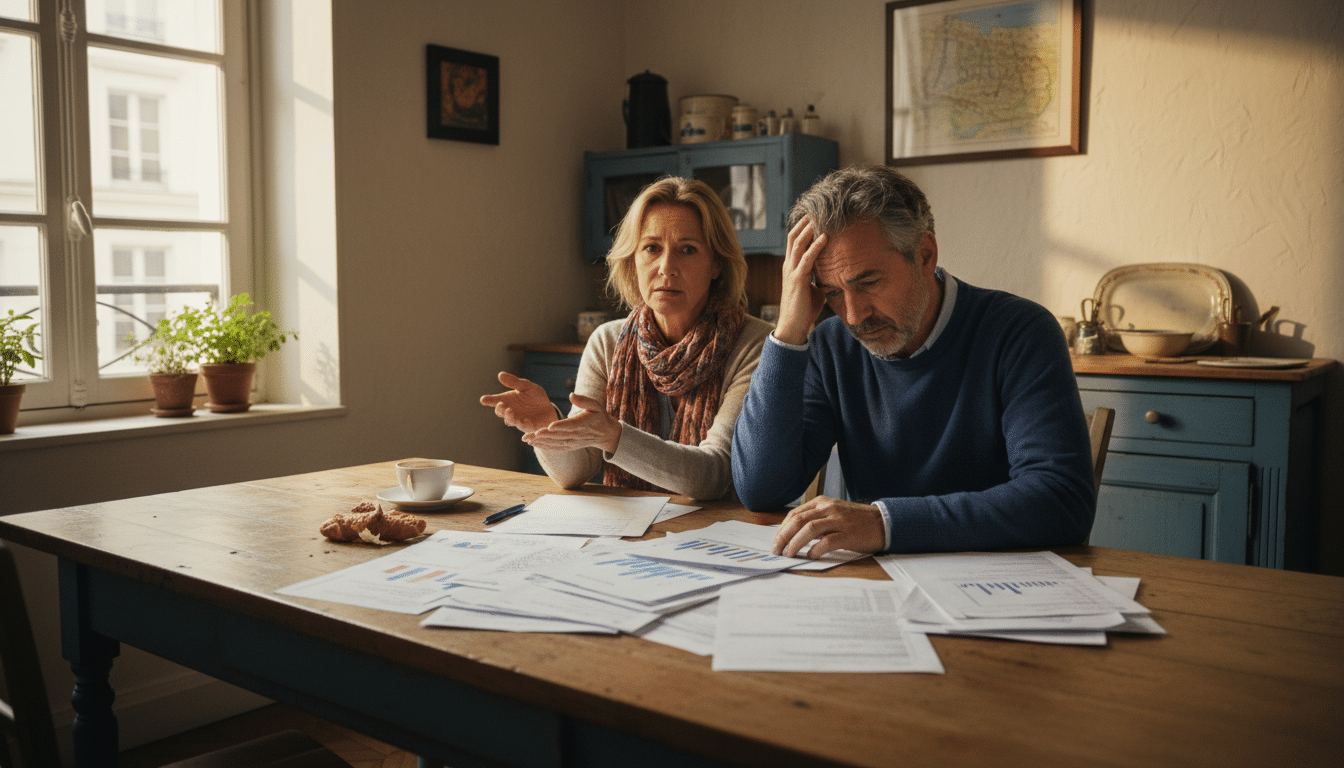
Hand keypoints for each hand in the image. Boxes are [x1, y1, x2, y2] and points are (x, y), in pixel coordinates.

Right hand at [479, 371, 558, 433]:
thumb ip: (514, 382)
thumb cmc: (535, 396)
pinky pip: (524, 427)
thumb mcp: (526, 386)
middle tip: (501, 404)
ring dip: (509, 417)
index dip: (488, 400)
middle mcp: (510, 411)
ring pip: (510, 420)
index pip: (495, 400)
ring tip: (510, 411)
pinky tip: (526, 419)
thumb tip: (500, 374)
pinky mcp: (528, 427)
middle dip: (499, 409)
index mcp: (507, 400)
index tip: (483, 399)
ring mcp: (518, 420)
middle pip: (500, 412)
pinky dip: (524, 424)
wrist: (548, 408)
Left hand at [523, 393, 621, 453]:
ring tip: (526, 439)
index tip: (549, 426)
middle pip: (559, 436)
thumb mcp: (596, 405)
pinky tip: (533, 444)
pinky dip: (544, 447)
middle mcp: (577, 435)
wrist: (604, 434)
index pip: (571, 426)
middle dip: (544, 436)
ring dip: (540, 442)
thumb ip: (584, 400)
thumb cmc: (598, 415)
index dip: (560, 426)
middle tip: (530, 434)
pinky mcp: (570, 446)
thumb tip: (571, 395)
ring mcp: (573, 442)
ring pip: (555, 443)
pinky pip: (556, 448)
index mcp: (583, 424)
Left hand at [772, 496, 884, 558]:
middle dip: (783, 536)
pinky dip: (815, 549)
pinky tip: (811, 556)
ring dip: (795, 543)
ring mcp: (839, 520)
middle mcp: (829, 508)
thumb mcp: (833, 514)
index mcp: (822, 503)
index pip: (795, 514)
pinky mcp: (848, 534)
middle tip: (776, 550)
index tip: (776, 542)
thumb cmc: (856, 521)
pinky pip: (827, 541)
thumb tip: (793, 535)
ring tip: (789, 554)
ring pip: (809, 529)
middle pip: (798, 521)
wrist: (883, 522)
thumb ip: (816, 520)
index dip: (782, 529)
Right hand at [774, 215, 827, 344]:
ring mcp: (791, 272)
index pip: (794, 241)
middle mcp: (788, 266)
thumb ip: (820, 279)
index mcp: (791, 267)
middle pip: (794, 236)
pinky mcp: (797, 280)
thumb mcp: (814, 290)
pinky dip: (816, 246)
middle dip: (805, 222)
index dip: (803, 227)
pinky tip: (825, 237)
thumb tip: (833, 275)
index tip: (815, 216)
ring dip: (809, 229)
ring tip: (820, 216)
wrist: (793, 327)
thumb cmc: (804, 310)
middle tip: (817, 208)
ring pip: (798, 243)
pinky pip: (806, 259)